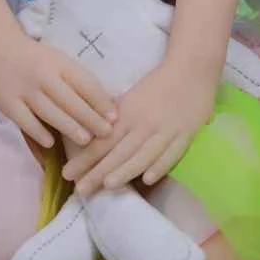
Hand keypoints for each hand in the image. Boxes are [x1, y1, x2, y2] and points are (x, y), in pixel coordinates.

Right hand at [0, 32, 117, 149]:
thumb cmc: (36, 57)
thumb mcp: (58, 61)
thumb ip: (76, 80)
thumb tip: (105, 103)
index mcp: (60, 63)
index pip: (84, 83)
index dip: (101, 101)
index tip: (114, 117)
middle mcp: (43, 76)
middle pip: (70, 101)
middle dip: (90, 119)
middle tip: (106, 134)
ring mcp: (24, 90)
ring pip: (50, 112)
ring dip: (70, 127)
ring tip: (86, 140)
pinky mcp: (7, 102)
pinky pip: (25, 121)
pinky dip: (38, 132)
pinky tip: (51, 143)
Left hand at [61, 64, 215, 196]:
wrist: (191, 69)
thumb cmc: (158, 84)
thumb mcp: (131, 97)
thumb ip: (115, 118)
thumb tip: (93, 133)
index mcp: (128, 113)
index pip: (102, 141)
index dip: (85, 158)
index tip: (68, 174)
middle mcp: (143, 124)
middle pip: (119, 152)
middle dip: (98, 172)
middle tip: (81, 190)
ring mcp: (165, 130)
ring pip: (143, 155)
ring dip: (125, 170)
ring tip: (108, 186)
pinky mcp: (185, 135)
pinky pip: (171, 154)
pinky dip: (159, 166)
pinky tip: (148, 179)